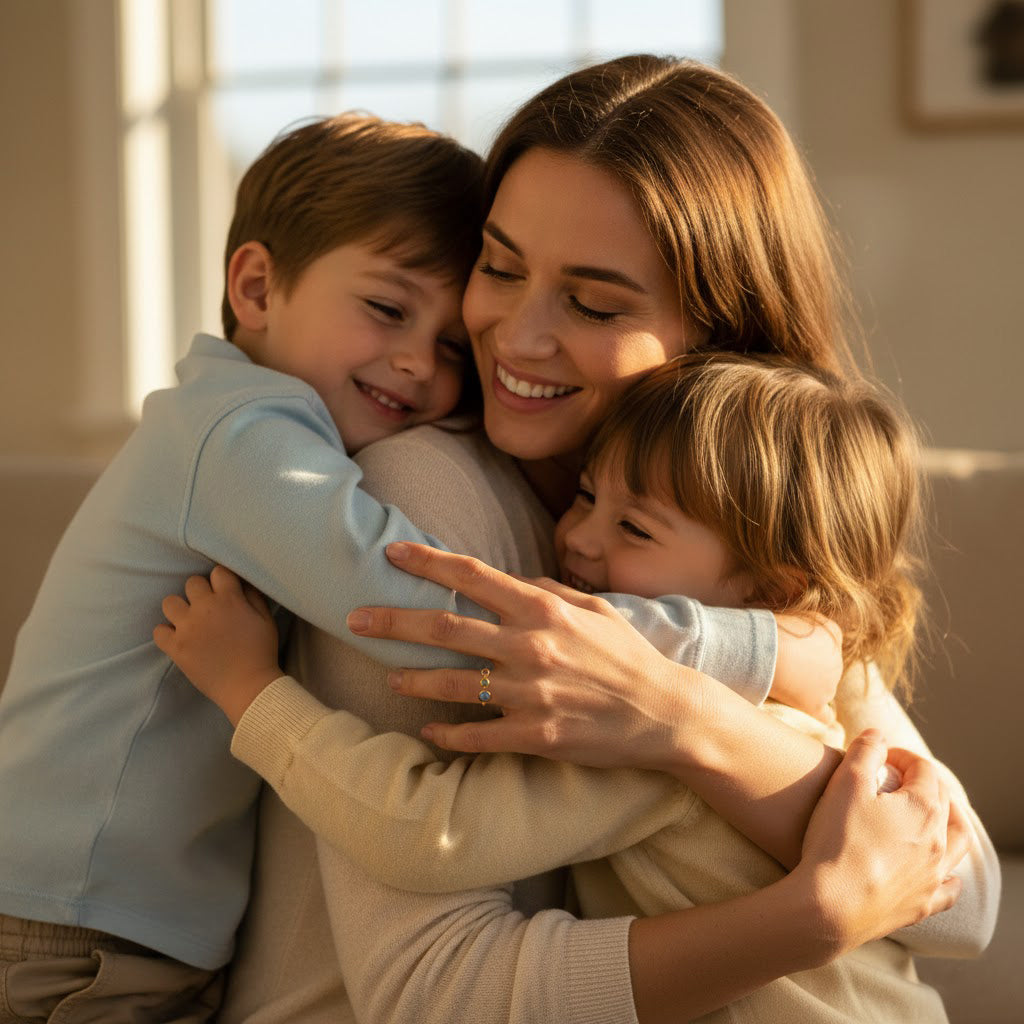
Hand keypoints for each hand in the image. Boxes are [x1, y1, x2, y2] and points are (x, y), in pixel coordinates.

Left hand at [153, 565, 281, 725]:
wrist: (248, 686)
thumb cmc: (261, 652)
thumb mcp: (266, 619)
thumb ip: (253, 596)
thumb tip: (242, 582)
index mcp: (229, 599)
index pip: (218, 572)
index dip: (222, 580)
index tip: (226, 590)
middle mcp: (205, 608)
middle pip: (192, 583)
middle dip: (201, 592)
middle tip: (209, 608)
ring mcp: (187, 628)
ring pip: (169, 603)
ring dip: (179, 609)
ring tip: (189, 621)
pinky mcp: (175, 647)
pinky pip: (158, 631)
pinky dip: (166, 633)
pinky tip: (178, 639)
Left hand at [347, 542, 697, 771]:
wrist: (665, 714)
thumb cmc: (627, 657)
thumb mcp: (593, 608)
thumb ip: (545, 591)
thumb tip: (505, 582)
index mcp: (543, 609)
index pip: (472, 576)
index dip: (426, 562)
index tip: (391, 554)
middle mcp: (531, 646)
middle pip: (445, 628)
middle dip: (393, 622)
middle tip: (354, 619)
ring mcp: (531, 693)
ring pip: (452, 684)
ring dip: (412, 680)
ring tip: (387, 676)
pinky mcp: (536, 735)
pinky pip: (477, 736)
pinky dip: (446, 733)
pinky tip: (427, 730)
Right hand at [770, 613, 842, 722]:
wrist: (764, 650)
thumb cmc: (772, 629)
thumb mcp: (799, 616)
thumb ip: (812, 627)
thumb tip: (810, 640)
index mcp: (834, 634)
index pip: (828, 642)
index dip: (810, 647)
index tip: (794, 648)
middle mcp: (837, 660)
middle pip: (828, 667)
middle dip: (811, 668)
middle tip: (786, 665)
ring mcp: (828, 685)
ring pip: (824, 689)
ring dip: (810, 688)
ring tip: (786, 683)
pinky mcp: (815, 705)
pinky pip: (826, 716)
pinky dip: (822, 716)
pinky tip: (815, 715)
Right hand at [794, 729, 968, 953]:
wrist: (830, 905)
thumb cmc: (837, 840)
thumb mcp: (845, 782)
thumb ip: (864, 750)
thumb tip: (878, 734)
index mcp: (922, 808)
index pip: (923, 769)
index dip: (902, 755)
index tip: (880, 754)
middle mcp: (938, 841)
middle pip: (944, 801)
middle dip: (924, 782)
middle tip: (899, 776)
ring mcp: (933, 875)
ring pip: (958, 843)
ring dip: (950, 822)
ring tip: (938, 814)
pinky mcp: (922, 904)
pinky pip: (949, 888)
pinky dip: (949, 874)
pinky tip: (942, 872)